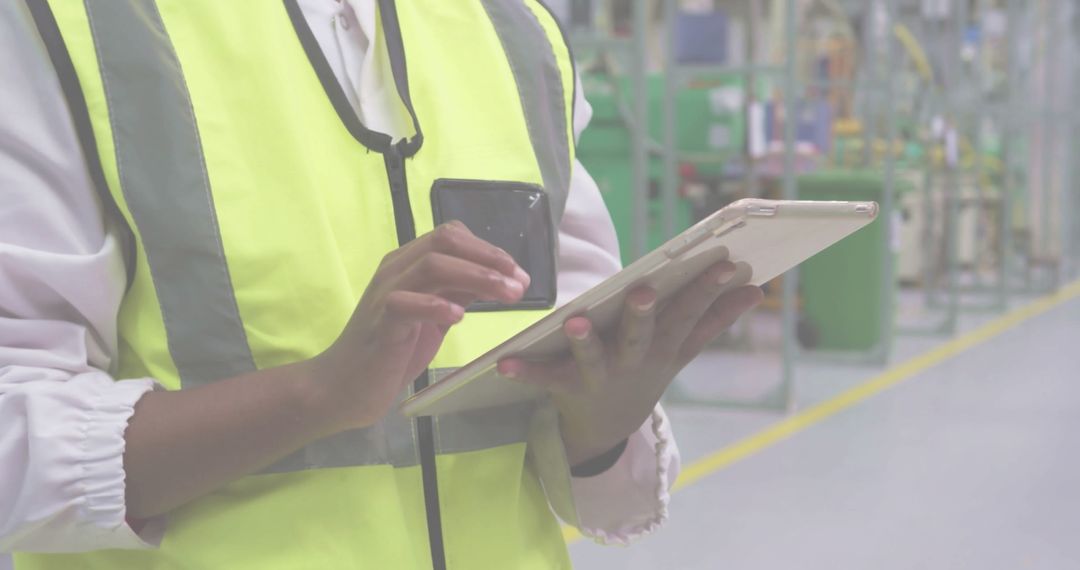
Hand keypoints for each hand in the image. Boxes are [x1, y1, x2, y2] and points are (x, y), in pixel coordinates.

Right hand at [313, 221, 529, 430]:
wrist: (345, 386)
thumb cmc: (392, 350)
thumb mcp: (434, 315)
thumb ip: (458, 292)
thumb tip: (498, 277)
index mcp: (408, 263)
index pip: (451, 236)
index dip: (489, 250)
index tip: (518, 274)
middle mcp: (395, 270)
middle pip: (445, 242)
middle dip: (489, 258)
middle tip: (520, 282)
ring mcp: (385, 293)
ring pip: (432, 266)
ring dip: (476, 276)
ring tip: (506, 295)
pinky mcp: (379, 322)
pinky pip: (405, 303)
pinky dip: (435, 306)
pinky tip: (458, 317)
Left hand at [498, 260, 762, 465]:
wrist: (610, 426)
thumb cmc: (647, 369)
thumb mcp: (683, 348)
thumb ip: (716, 318)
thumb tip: (757, 288)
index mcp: (664, 345)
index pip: (689, 312)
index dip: (707, 289)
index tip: (727, 264)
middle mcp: (635, 360)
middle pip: (641, 334)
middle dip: (642, 314)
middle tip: (643, 292)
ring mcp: (601, 376)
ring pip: (594, 357)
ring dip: (585, 342)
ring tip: (575, 323)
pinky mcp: (567, 388)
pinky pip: (545, 378)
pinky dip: (525, 370)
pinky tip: (504, 362)